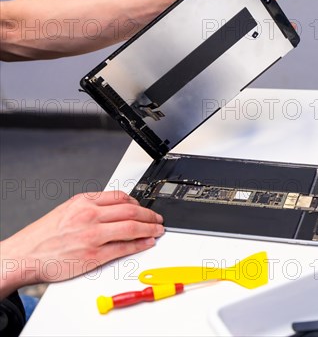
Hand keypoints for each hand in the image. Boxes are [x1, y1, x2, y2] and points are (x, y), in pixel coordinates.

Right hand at [0, 191, 163, 298]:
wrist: (23, 257)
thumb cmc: (42, 237)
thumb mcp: (66, 211)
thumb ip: (90, 208)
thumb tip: (114, 209)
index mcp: (82, 203)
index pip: (119, 197)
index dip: (137, 202)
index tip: (144, 207)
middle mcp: (89, 216)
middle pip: (130, 211)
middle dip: (149, 215)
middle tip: (158, 218)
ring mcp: (92, 236)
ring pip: (131, 228)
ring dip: (150, 229)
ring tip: (158, 230)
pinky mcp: (93, 255)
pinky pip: (124, 248)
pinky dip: (140, 244)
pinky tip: (147, 242)